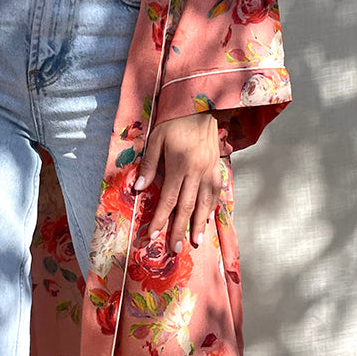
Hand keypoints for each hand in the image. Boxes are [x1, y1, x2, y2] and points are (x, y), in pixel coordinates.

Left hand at [134, 114, 221, 250]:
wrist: (201, 107)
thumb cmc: (175, 122)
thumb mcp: (156, 138)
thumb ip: (149, 164)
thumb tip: (139, 189)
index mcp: (180, 165)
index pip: (169, 199)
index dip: (160, 219)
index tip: (153, 235)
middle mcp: (197, 171)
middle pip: (187, 206)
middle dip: (180, 229)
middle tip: (174, 248)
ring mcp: (210, 171)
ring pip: (204, 203)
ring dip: (199, 224)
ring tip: (194, 242)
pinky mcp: (217, 168)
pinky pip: (215, 192)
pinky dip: (211, 208)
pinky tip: (207, 220)